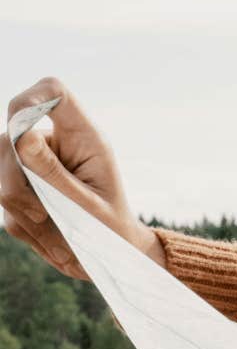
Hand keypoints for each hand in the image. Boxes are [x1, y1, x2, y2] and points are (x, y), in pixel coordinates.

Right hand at [2, 78, 164, 279]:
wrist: (114, 255)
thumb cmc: (112, 228)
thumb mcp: (87, 206)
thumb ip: (53, 173)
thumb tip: (21, 136)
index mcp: (83, 137)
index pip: (54, 92)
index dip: (30, 99)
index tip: (18, 122)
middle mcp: (56, 144)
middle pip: (10, 139)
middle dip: (16, 181)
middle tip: (44, 216)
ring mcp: (34, 165)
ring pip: (1, 174)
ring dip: (25, 212)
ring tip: (62, 241)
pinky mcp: (21, 188)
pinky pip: (5, 205)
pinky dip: (26, 227)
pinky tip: (56, 242)